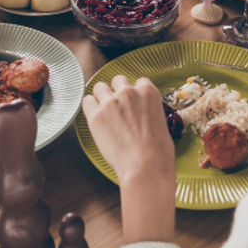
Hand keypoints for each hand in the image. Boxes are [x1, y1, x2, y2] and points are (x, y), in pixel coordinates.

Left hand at [81, 75, 175, 243]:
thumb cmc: (158, 152)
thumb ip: (149, 110)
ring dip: (101, 97)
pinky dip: (89, 108)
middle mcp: (128, 92)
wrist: (145, 166)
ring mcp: (110, 102)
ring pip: (99, 87)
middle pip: (117, 80)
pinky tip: (95, 118)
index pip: (138, 81)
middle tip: (118, 107)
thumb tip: (142, 114)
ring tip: (104, 112)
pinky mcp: (95, 115)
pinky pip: (86, 102)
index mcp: (148, 91)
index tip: (132, 103)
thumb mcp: (161, 122)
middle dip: (117, 91)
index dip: (135, 93)